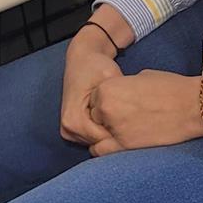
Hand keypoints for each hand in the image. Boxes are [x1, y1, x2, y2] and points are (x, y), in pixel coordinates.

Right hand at [60, 27, 122, 146]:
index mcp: (73, 119)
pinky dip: (105, 130)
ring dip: (111, 132)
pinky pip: (95, 137)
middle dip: (117, 134)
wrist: (82, 58)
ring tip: (124, 116)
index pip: (102, 140)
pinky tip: (115, 117)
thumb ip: (118, 98)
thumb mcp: (110, 78)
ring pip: (98, 142)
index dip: (121, 132)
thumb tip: (131, 116)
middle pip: (100, 144)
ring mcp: (68, 131)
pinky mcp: (73, 129)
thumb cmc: (97, 66)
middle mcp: (67, 128)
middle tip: (133, 119)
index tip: (136, 122)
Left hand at [86, 70, 202, 156]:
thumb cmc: (170, 88)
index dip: (105, 102)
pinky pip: (105, 153)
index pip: (94, 99)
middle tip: (122, 118)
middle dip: (104, 119)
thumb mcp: (141, 77)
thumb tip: (120, 96)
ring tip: (121, 132)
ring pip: (96, 138)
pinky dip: (108, 150)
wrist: (192, 106)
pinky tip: (121, 144)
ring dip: (104, 136)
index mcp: (107, 89)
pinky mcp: (126, 147)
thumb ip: (124, 88)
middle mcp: (106, 109)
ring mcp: (115, 130)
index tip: (118, 105)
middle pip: (93, 118)